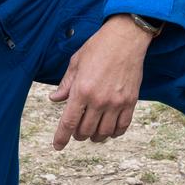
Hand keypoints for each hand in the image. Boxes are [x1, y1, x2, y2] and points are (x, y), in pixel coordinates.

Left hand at [48, 15, 152, 147]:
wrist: (126, 38)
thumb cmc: (98, 47)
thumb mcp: (76, 63)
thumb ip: (65, 84)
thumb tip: (54, 99)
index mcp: (81, 90)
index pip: (68, 122)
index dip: (61, 138)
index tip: (58, 146)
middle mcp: (99, 100)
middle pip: (85, 131)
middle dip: (78, 135)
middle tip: (76, 132)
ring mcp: (116, 102)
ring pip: (104, 132)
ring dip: (95, 136)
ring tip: (92, 132)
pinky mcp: (130, 102)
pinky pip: (122, 126)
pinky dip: (114, 133)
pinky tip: (109, 130)